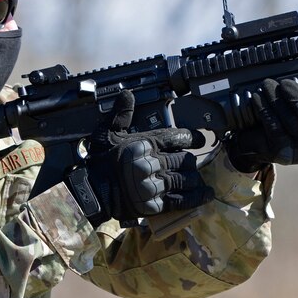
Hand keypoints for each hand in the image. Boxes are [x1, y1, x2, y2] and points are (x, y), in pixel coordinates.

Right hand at [68, 91, 214, 224]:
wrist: (91, 193)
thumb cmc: (98, 164)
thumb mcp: (106, 134)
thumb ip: (120, 115)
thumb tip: (126, 94)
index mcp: (145, 144)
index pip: (177, 137)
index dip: (193, 137)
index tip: (200, 139)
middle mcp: (154, 163)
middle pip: (185, 160)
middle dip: (191, 162)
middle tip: (192, 163)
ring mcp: (156, 184)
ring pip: (187, 179)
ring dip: (194, 179)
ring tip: (197, 180)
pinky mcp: (156, 203)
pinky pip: (183, 200)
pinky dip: (197, 197)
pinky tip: (206, 194)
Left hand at [225, 77, 297, 171]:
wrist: (250, 142)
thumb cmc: (275, 119)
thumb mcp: (291, 107)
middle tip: (283, 83)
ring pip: (292, 124)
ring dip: (277, 101)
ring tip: (266, 87)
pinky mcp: (281, 156)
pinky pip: (276, 130)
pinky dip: (266, 112)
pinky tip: (258, 99)